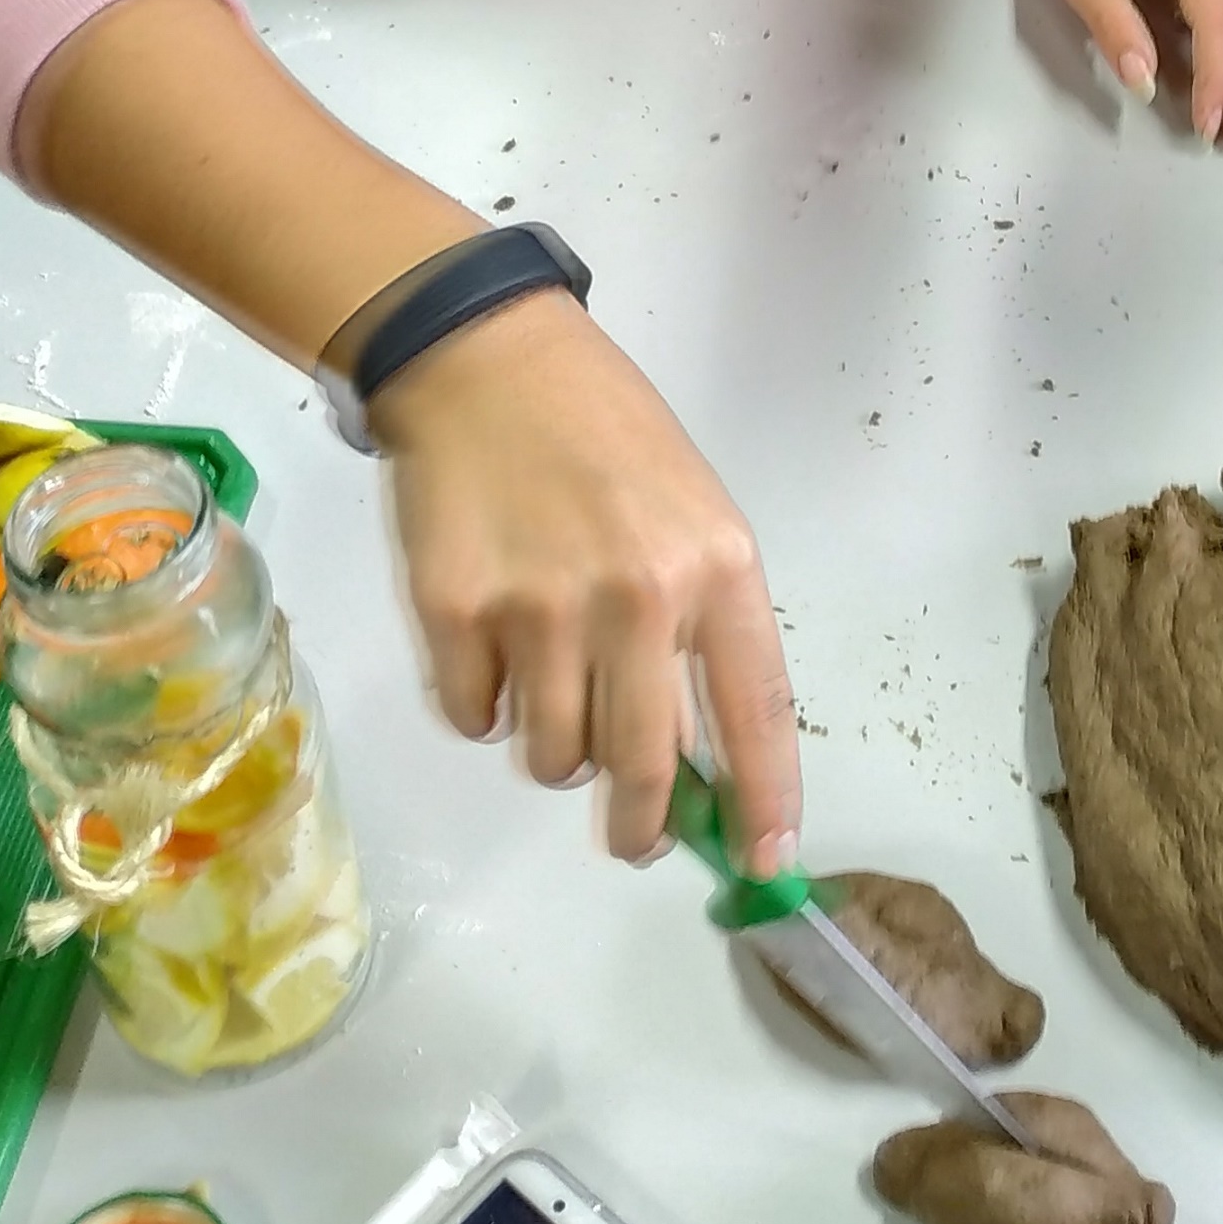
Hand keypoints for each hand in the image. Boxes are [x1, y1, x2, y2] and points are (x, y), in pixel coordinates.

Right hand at [373, 290, 799, 868]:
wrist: (484, 362)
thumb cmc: (604, 435)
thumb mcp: (690, 513)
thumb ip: (700, 627)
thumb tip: (694, 760)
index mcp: (717, 568)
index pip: (757, 714)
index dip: (765, 800)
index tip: (766, 862)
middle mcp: (638, 598)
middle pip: (646, 767)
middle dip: (642, 825)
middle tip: (634, 836)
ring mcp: (542, 611)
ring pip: (555, 758)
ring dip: (556, 747)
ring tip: (551, 677)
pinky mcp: (455, 616)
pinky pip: (477, 721)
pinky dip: (486, 705)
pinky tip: (494, 642)